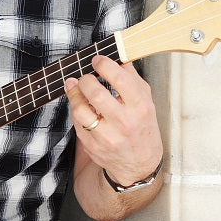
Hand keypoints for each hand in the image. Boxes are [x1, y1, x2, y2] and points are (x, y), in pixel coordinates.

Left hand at [64, 56, 162, 188]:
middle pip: (96, 93)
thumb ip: (131, 78)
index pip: (120, 79)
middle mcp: (124, 123)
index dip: (104, 65)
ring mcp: (107, 137)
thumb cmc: (142, 127)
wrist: (139, 164)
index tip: (97, 60)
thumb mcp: (145, 101)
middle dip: (86, 79)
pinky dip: (76, 110)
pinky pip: (76, 123)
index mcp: (140, 107)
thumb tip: (118, 55)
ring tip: (75, 87)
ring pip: (80, 109)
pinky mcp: (93, 146)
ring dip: (74, 94)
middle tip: (86, 76)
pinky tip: (80, 105)